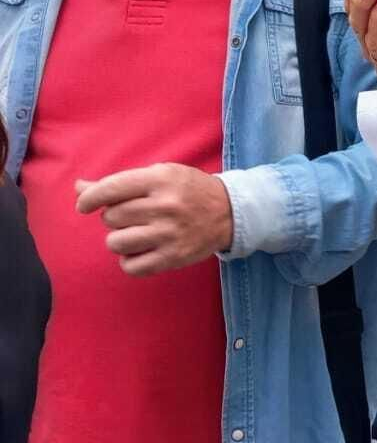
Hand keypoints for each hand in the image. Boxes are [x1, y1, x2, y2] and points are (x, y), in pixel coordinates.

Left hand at [76, 164, 233, 275]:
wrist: (230, 212)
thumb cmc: (188, 190)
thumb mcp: (160, 175)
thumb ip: (120, 183)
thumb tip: (79, 188)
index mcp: (161, 180)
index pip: (111, 189)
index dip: (89, 198)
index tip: (84, 205)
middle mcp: (165, 206)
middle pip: (111, 217)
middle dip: (115, 217)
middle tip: (133, 216)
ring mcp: (169, 233)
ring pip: (116, 242)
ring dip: (120, 239)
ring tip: (136, 234)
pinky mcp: (173, 257)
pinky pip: (131, 266)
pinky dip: (129, 261)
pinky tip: (140, 251)